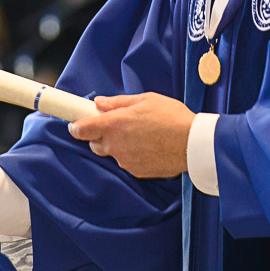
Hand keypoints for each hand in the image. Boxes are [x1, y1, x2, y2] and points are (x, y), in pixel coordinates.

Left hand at [68, 93, 193, 177]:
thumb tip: (99, 103)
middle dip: (100, 136)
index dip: (76, 126)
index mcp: (114, 124)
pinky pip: (127, 162)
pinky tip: (148, 146)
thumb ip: (118, 102)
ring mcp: (125, 160)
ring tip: (141, 135)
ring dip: (119, 145)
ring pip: (113, 153)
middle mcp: (116, 145)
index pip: (81, 130)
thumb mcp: (146, 99)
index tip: (76, 124)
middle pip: (94, 144)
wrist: (193, 143)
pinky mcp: (137, 171)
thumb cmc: (171, 117)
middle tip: (117, 126)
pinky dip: (132, 155)